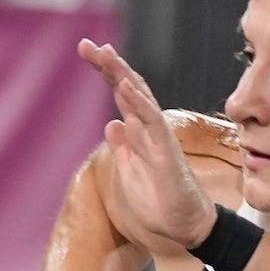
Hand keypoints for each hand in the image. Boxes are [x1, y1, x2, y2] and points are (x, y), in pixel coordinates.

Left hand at [79, 39, 216, 254]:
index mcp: (139, 132)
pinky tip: (125, 86)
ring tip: (104, 54)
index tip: (87, 52)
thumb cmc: (159, 200)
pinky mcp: (166, 151)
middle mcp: (149, 128)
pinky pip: (152, 121)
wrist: (183, 225)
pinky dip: (138, 102)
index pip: (121, 94)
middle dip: (108, 66)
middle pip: (128, 88)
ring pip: (140, 97)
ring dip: (122, 75)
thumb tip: (112, 124)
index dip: (105, 73)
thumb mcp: (130, 171)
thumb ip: (122, 148)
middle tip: (86, 45)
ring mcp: (158, 137)